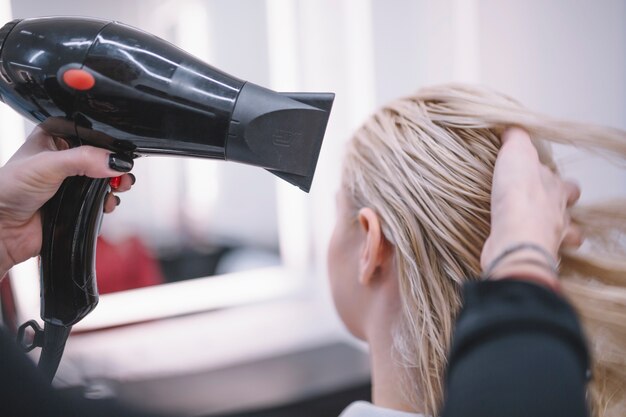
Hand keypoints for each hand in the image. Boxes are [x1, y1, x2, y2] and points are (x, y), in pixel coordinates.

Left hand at [0, 127, 134, 277]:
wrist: (3, 229)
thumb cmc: (8, 190)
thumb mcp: (48, 165)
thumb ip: (84, 159)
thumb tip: (115, 161)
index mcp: (55, 137)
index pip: (91, 133)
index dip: (108, 143)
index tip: (119, 154)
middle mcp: (65, 157)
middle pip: (102, 157)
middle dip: (116, 166)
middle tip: (121, 174)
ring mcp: (72, 181)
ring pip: (105, 179)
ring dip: (115, 185)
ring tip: (116, 188)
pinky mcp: (77, 202)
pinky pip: (101, 200)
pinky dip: (108, 202)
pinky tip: (106, 203)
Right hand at [481, 127, 582, 285]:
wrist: (516, 238)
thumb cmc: (519, 197)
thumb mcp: (516, 154)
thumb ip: (516, 139)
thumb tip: (513, 128)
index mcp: (557, 188)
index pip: (564, 182)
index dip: (553, 178)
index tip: (538, 175)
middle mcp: (558, 213)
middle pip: (568, 208)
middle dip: (562, 206)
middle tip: (545, 203)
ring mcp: (550, 238)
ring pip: (564, 235)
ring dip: (555, 231)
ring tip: (541, 228)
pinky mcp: (534, 256)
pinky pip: (541, 253)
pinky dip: (536, 249)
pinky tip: (524, 245)